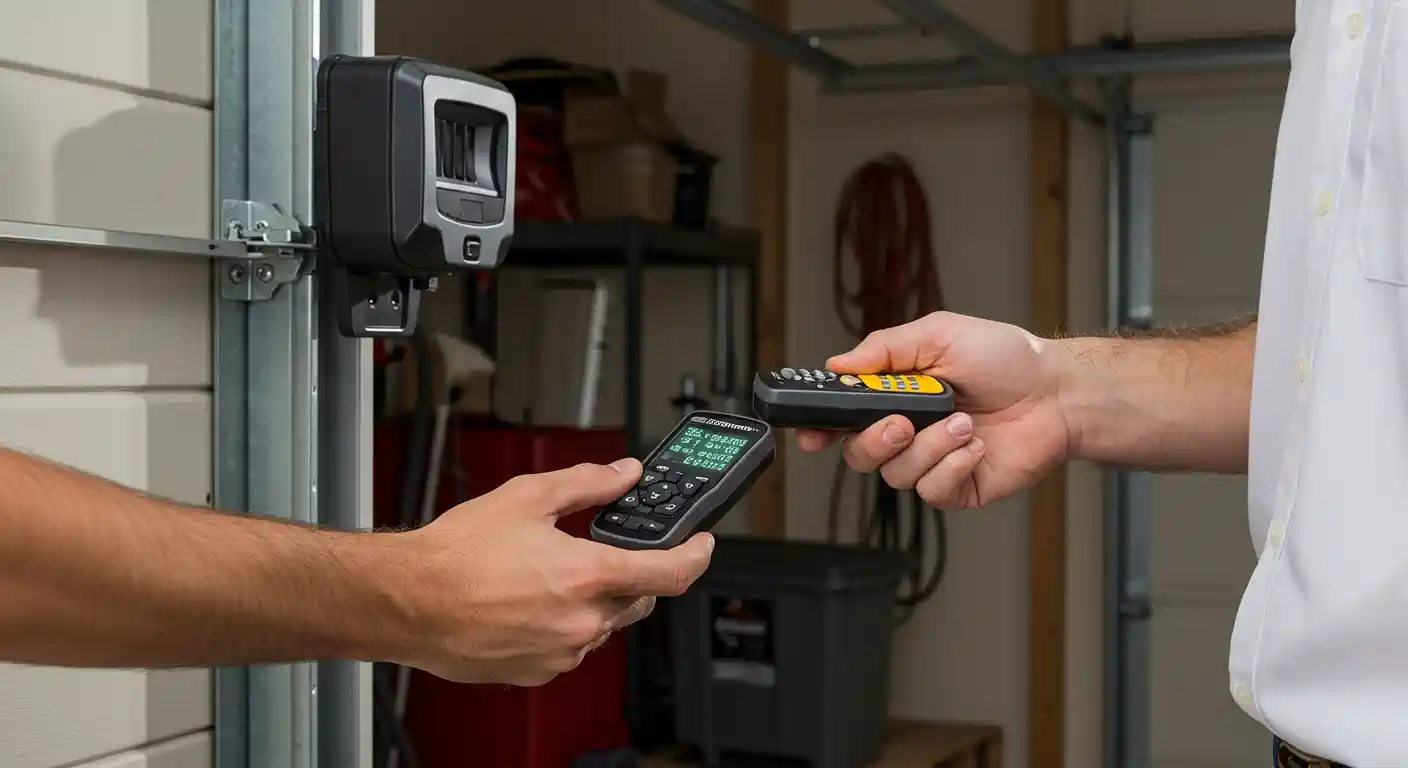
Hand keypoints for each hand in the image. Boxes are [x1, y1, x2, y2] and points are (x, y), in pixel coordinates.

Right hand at [398, 458, 713, 685]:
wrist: (407, 601)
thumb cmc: (455, 555)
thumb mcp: (527, 497)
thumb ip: (587, 483)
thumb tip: (623, 474)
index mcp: (587, 575)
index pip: (670, 573)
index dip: (696, 556)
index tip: (702, 544)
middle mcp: (582, 620)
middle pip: (638, 599)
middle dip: (632, 574)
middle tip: (604, 551)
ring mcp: (562, 651)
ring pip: (603, 624)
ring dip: (593, 600)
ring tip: (547, 574)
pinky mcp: (539, 671)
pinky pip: (571, 646)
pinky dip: (564, 623)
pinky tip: (530, 602)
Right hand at [796, 311, 1073, 508]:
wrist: (1056, 393)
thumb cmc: (1006, 359)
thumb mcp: (939, 335)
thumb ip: (884, 349)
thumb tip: (838, 363)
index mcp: (895, 394)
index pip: (843, 416)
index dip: (820, 427)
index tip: (810, 433)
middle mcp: (908, 431)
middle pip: (859, 454)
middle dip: (876, 440)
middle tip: (903, 422)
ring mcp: (931, 462)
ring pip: (896, 474)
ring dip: (931, 447)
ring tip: (964, 423)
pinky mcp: (957, 487)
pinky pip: (932, 491)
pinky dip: (952, 466)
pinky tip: (975, 446)